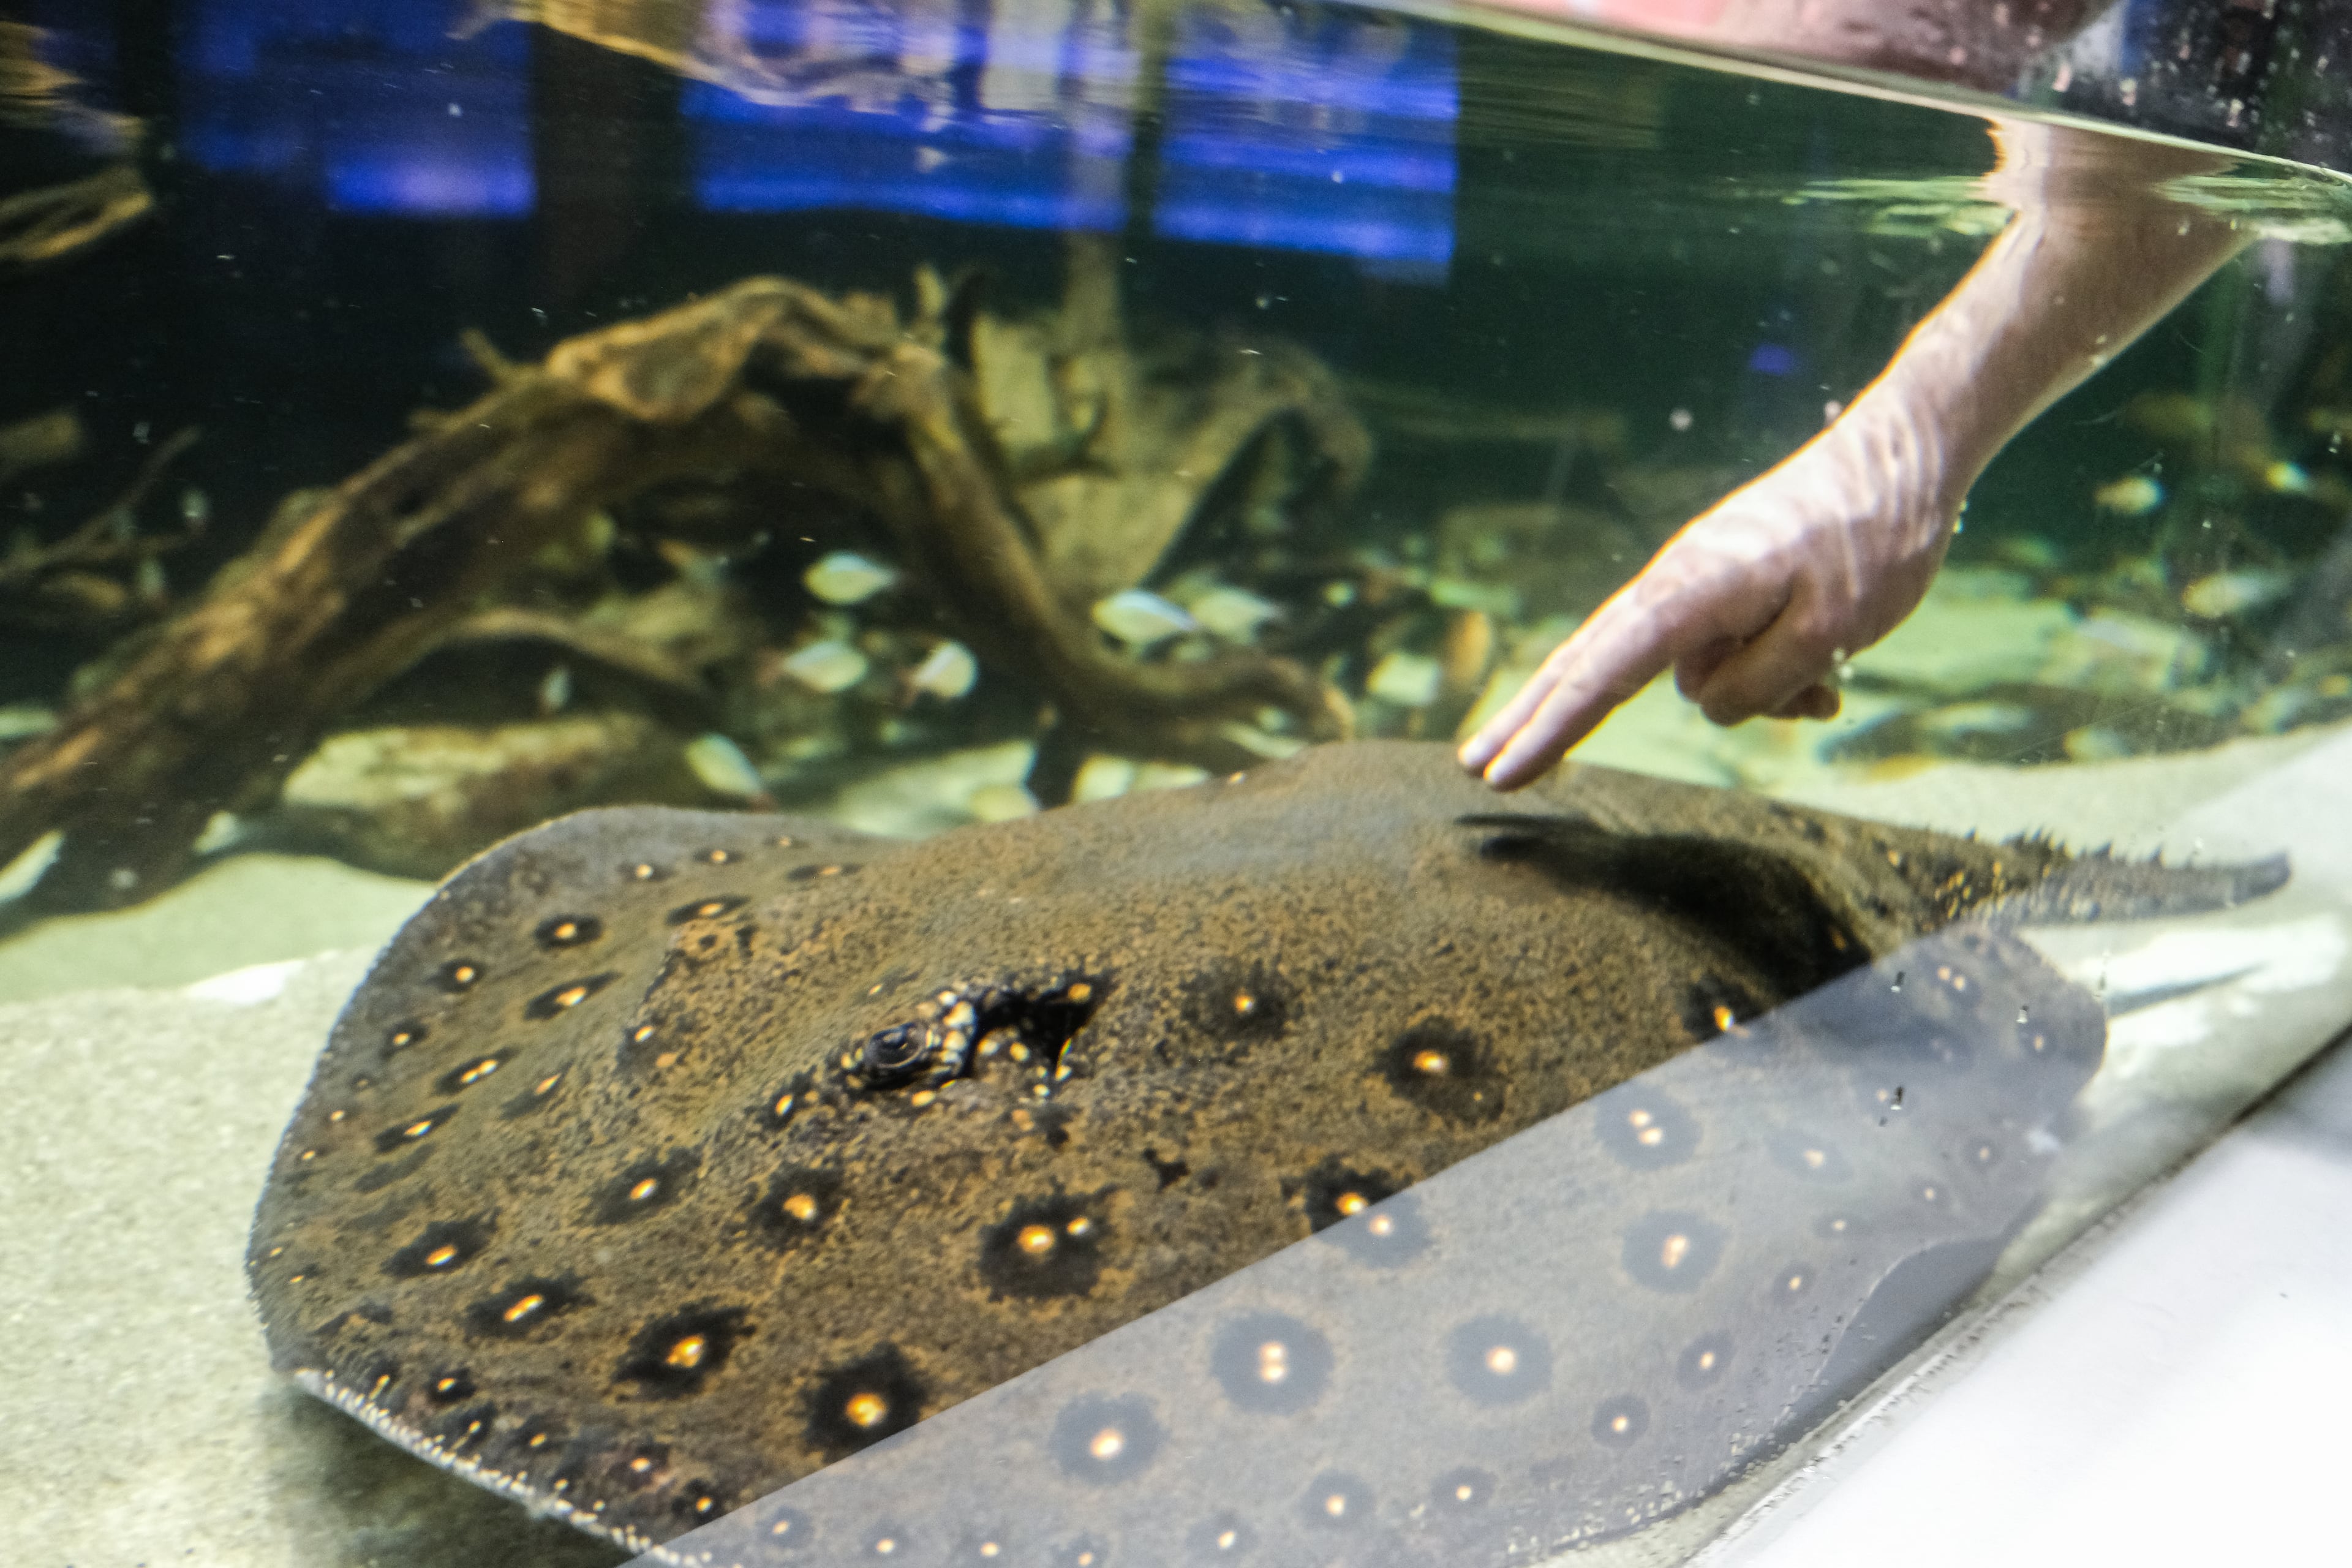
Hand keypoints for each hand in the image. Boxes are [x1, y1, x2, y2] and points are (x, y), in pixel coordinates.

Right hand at [1457, 409, 1959, 788]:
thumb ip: (1759, 685)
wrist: (1902, 458)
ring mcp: (1697, 584)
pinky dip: (1768, 676)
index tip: (1499, 772)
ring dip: (1754, 697)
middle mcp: (1675, 584)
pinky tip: (1828, 679)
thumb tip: (1710, 704)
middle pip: (1586, 664)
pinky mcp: (1725, 586)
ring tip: (1830, 688)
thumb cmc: (1873, 538)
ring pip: (1695, 675)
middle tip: (1474, 767)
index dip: (1547, 731)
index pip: (1600, 674)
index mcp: (1688, 591)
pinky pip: (1727, 655)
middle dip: (1535, 718)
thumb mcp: (1831, 631)